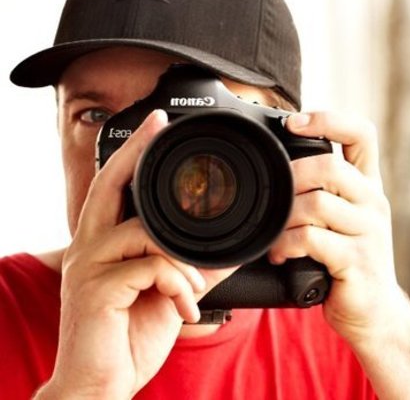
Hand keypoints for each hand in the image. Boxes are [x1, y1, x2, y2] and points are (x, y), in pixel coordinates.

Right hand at [42, 110, 234, 399]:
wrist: (101, 384)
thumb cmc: (130, 334)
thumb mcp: (168, 292)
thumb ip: (194, 266)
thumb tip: (232, 251)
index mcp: (103, 243)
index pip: (115, 186)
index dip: (133, 153)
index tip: (155, 124)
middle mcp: (88, 247)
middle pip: (109, 184)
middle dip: (136, 151)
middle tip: (159, 125)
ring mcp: (89, 266)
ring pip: (143, 233)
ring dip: (181, 260)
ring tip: (193, 287)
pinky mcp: (95, 291)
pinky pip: (149, 268)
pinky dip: (177, 284)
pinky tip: (184, 307)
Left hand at [268, 111, 403, 344]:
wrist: (372, 309)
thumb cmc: (347, 257)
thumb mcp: (340, 217)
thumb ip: (321, 191)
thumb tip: (277, 167)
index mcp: (367, 185)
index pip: (361, 134)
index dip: (327, 120)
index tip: (292, 123)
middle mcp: (372, 202)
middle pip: (329, 167)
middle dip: (291, 179)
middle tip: (275, 199)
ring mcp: (368, 232)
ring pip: (316, 204)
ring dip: (284, 219)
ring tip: (274, 236)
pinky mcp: (357, 261)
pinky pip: (311, 239)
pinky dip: (286, 245)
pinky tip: (280, 255)